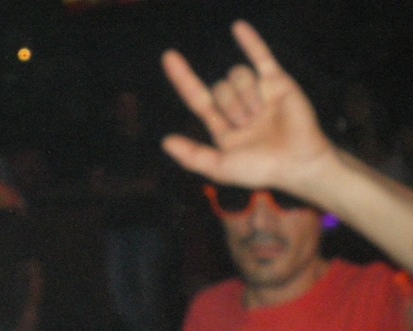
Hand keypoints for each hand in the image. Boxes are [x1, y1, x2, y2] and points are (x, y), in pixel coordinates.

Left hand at [161, 20, 334, 195]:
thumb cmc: (262, 169)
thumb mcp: (221, 168)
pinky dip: (250, 42)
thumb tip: (165, 141)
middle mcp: (239, 109)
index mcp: (223, 128)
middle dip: (231, 105)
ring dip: (247, 96)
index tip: (168, 56)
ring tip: (262, 113)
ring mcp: (259, 94)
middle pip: (219, 88)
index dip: (183, 78)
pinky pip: (261, 58)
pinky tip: (237, 27)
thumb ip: (192, 156)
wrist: (299, 162)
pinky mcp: (278, 82)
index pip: (197, 98)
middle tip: (248, 123)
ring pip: (237, 76)